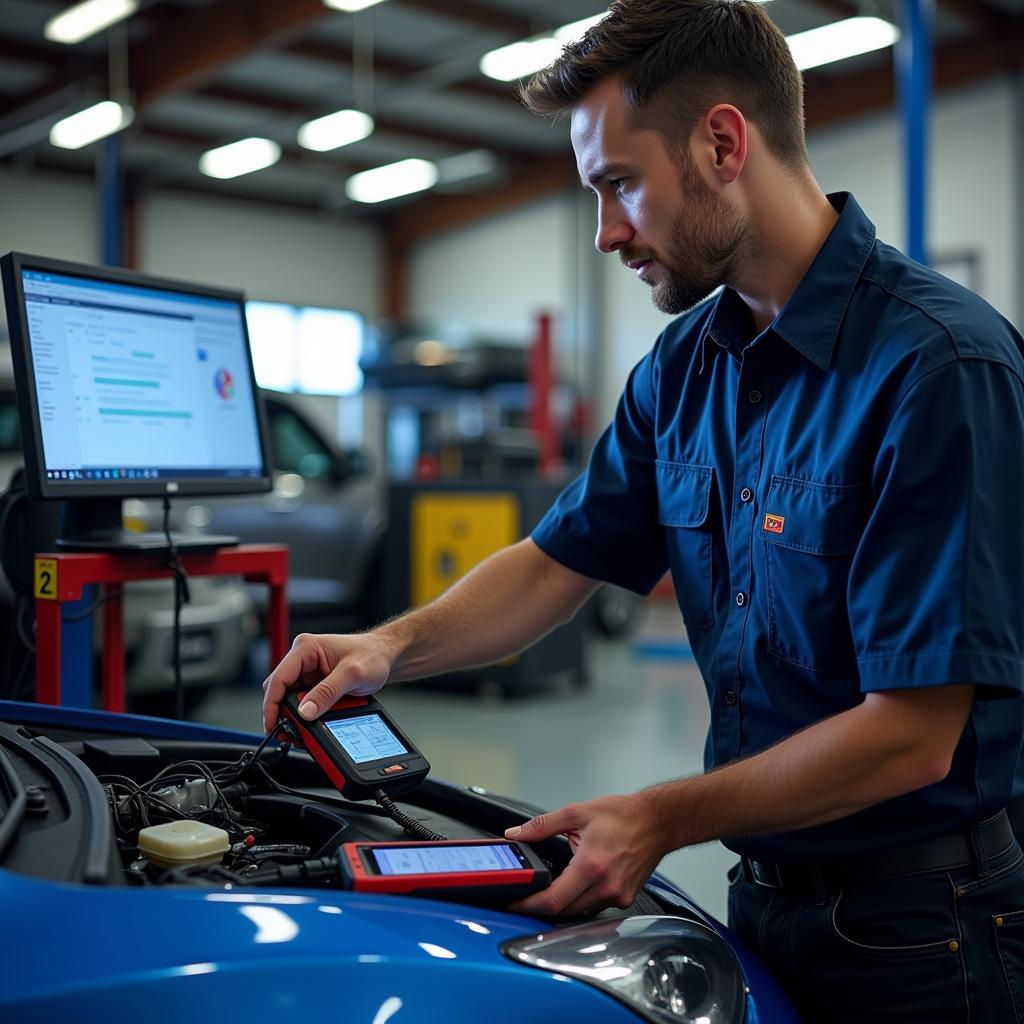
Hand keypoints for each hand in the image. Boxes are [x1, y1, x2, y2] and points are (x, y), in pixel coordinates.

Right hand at [261, 632, 393, 732]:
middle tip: (287, 733)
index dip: (271, 704)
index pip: (279, 678)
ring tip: (300, 732)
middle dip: (281, 713)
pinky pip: (302, 702)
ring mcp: (308, 671)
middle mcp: (303, 658)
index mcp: (306, 648)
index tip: (272, 724)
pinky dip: (305, 715)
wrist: (386, 656)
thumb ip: (328, 692)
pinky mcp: (315, 682)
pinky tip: (310, 725)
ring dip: (294, 716)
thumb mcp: (352, 674)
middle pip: (280, 690)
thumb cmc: (372, 655)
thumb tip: (305, 711)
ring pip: (289, 698)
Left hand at [504, 791, 669, 916]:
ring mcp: (617, 896)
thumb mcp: (576, 813)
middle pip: (563, 911)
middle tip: (527, 894)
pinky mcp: (625, 899)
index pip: (553, 900)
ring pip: (579, 912)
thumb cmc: (622, 815)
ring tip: (551, 885)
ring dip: (562, 903)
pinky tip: (578, 884)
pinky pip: (595, 907)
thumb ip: (542, 826)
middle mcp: (605, 886)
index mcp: (590, 865)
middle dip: (541, 905)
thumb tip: (516, 834)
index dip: (529, 905)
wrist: (657, 821)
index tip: (515, 903)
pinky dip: (581, 900)